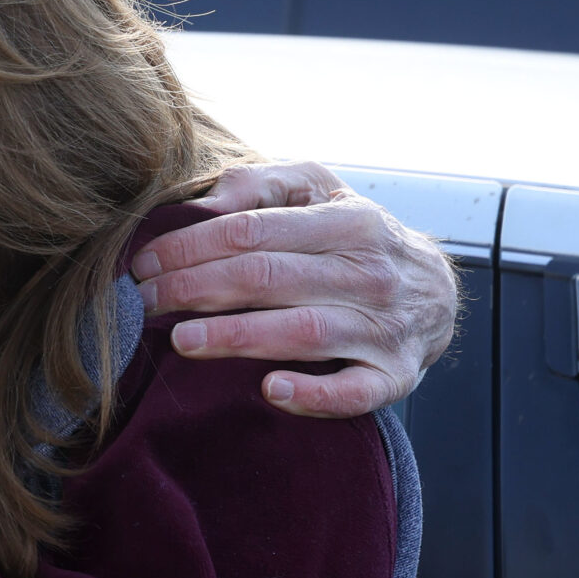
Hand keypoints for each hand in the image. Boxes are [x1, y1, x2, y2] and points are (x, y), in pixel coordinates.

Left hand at [129, 161, 459, 419]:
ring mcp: (383, 327)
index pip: (253, 231)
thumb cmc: (358, 238)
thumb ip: (263, 183)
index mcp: (348, 222)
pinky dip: (315, 394)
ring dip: (238, 337)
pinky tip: (271, 390)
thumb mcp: (322, 192)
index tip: (144, 264)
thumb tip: (208, 201)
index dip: (190, 247)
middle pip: (267, 278)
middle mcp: (368, 273)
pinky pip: (354, 391)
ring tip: (182, 340)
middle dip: (195, 289)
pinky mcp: (394, 376)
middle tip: (143, 303)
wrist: (435, 292)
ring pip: (303, 332)